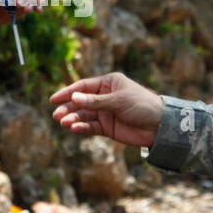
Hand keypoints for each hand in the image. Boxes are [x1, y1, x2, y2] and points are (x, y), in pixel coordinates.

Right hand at [49, 71, 163, 147]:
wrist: (159, 126)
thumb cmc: (141, 105)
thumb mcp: (118, 101)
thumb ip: (96, 102)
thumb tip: (74, 98)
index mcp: (108, 83)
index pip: (83, 87)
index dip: (67, 92)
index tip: (53, 99)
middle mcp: (104, 97)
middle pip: (80, 102)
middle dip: (68, 108)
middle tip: (57, 115)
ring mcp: (105, 113)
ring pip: (84, 116)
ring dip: (73, 119)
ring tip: (64, 123)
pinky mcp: (107, 127)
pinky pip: (91, 127)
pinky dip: (82, 128)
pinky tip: (75, 129)